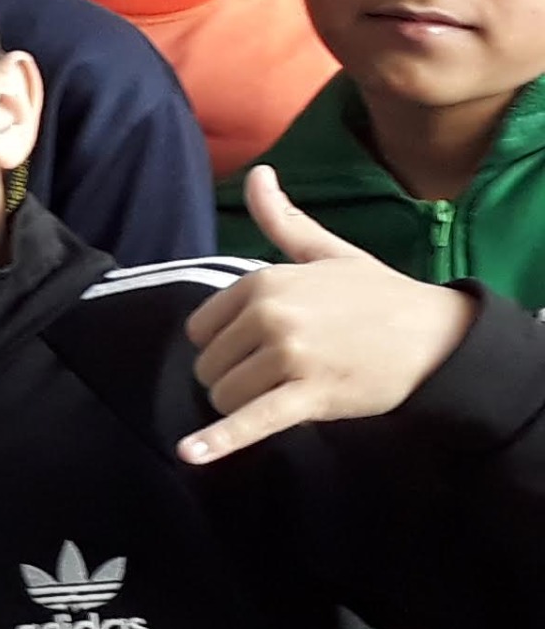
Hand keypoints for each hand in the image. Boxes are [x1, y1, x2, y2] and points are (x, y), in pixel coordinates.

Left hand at [180, 167, 478, 464]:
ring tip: (288, 388)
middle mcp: (270, 316)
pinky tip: (192, 454)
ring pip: (225, 395)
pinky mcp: (309, 396)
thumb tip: (258, 174)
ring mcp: (289, 356)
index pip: (201, 330)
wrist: (435, 335)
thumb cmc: (375, 295)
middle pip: (210, 365)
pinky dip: (221, 441)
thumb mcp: (326, 252)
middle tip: (283, 368)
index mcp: (263, 282)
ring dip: (245, 402)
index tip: (260, 344)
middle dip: (235, 374)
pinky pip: (253, 421)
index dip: (225, 344)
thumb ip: (282, 220)